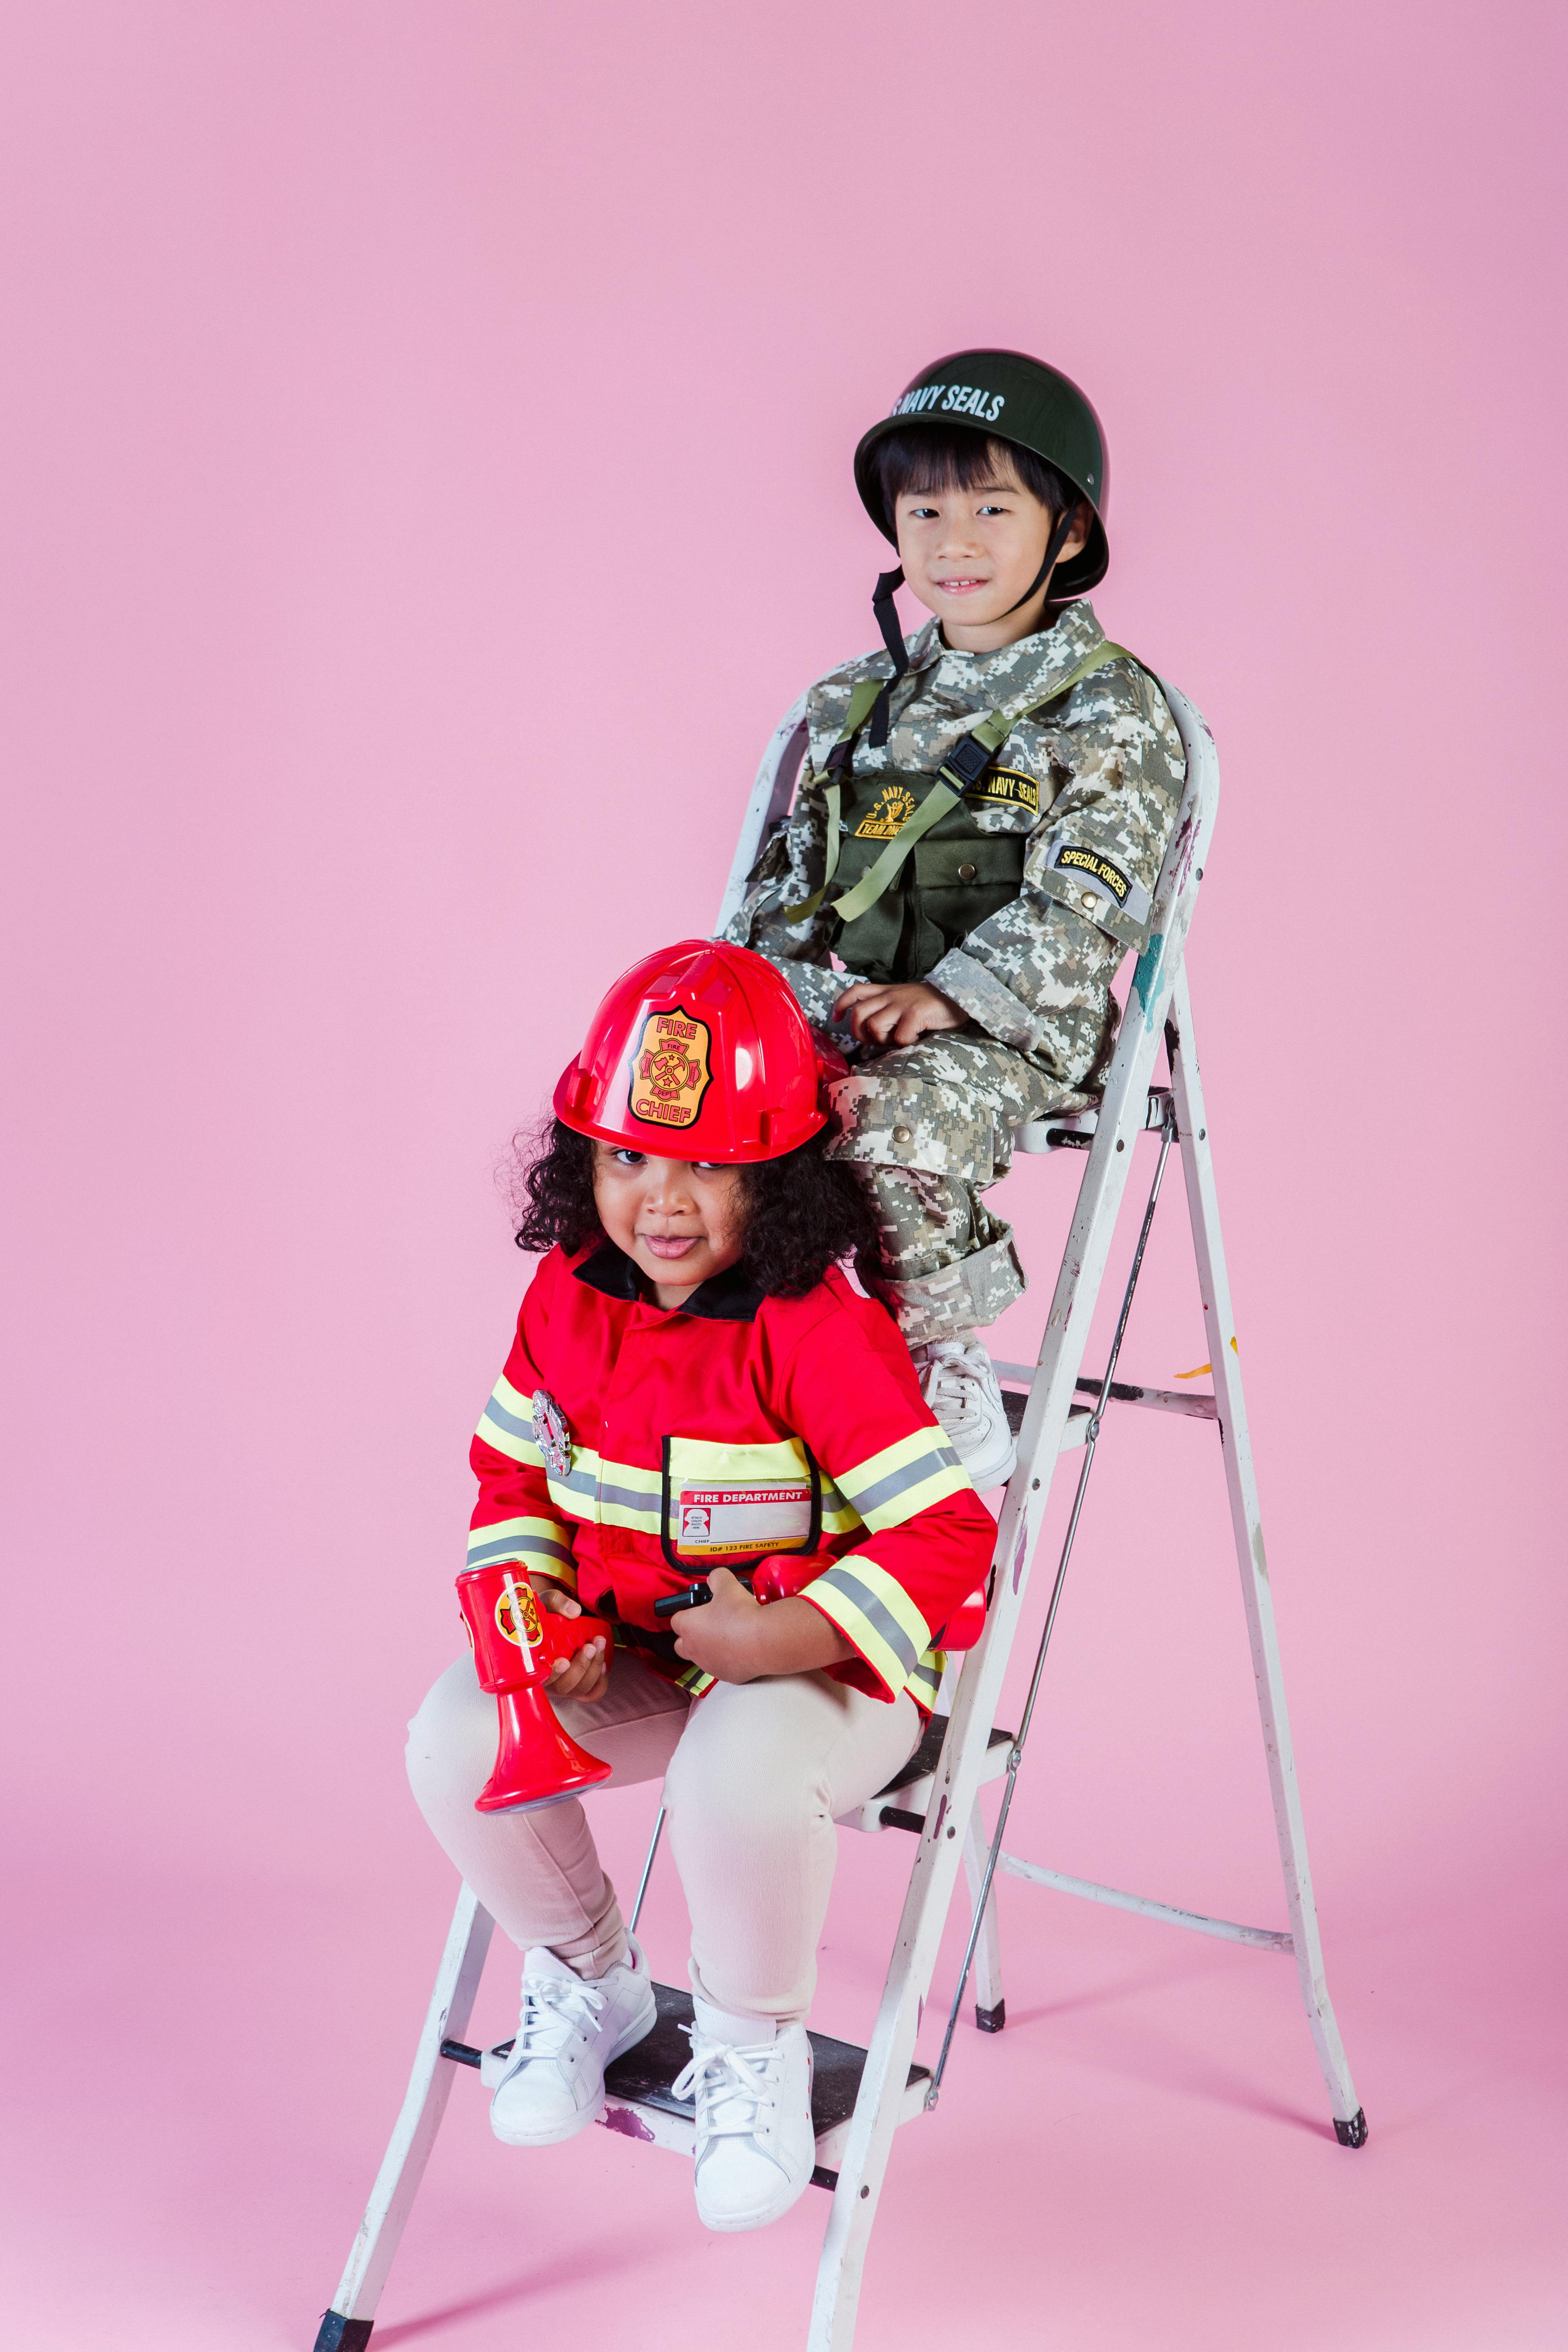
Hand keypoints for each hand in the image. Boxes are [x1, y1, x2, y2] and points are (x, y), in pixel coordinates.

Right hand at [531, 1576, 610, 1703]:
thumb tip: (575, 1612)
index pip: (540, 1679)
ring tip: (599, 1645)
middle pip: (564, 1686)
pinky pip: (592, 1693)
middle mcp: (546, 1682)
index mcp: (530, 1666)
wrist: (546, 1620)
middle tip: (590, 1646)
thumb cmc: (541, 1614)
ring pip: (580, 1689)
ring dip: (593, 1668)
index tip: (564, 1662)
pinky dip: (600, 1681)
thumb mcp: (543, 1602)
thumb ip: (555, 1602)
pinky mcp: (577, 1686)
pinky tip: (603, 1664)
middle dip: (581, 1666)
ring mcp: (562, 1686)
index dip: (553, 1674)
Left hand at [672, 1565, 852, 1684]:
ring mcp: (710, 1666)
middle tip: (711, 1624)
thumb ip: (716, 1578)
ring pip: (703, 1657)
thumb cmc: (740, 1612)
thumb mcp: (727, 1584)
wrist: (765, 1640)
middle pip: (682, 1645)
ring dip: (711, 1648)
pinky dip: (729, 1660)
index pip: (676, 1620)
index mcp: (688, 1627)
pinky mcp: (728, 1677)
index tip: (701, 1607)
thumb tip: (714, 1578)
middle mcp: (694, 1650)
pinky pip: (723, 1667)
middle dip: (692, 1635)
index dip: (687, 1612)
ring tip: (731, 1635)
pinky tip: (744, 1649)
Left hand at [832, 981, 968, 1047]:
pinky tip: (916, 1039)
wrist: (961, 995)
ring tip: (897, 1040)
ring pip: (874, 1025)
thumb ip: (890, 1010)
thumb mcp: (908, 1000)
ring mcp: (903, 1004)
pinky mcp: (916, 1014)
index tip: (836, 1017)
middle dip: (859, 1033)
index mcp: (888, 991)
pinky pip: (899, 1036)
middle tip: (873, 1041)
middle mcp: (892, 995)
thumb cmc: (934, 1004)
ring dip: (882, 1040)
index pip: (856, 991)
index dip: (841, 1004)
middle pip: (858, 1013)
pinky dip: (905, 1044)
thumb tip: (874, 1035)